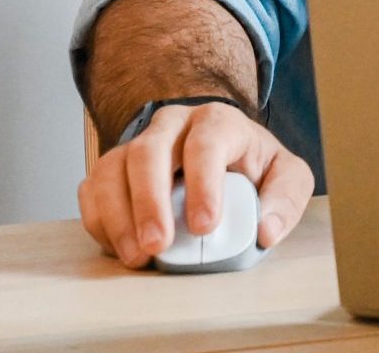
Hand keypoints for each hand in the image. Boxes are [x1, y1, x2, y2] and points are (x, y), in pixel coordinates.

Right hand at [76, 101, 311, 267]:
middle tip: (157, 245)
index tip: (205, 226)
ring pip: (113, 169)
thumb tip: (266, 231)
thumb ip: (285, 199)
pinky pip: (93, 188)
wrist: (221, 153)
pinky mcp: (113, 167)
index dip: (203, 185)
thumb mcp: (286, 175)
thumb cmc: (252, 166)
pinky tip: (118, 246)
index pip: (207, 144)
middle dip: (150, 202)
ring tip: (135, 256)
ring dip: (119, 216)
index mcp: (218, 122)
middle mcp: (173, 125)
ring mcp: (137, 143)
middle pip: (149, 152)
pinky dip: (100, 220)